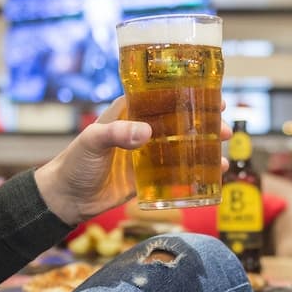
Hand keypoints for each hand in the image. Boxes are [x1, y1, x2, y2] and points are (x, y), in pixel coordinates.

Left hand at [35, 97, 232, 224]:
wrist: (65, 199)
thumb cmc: (73, 163)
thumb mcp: (92, 142)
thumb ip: (117, 135)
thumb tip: (147, 133)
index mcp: (129, 113)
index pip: (162, 95)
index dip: (187, 92)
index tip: (212, 93)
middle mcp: (142, 130)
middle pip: (180, 121)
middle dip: (205, 122)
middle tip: (226, 127)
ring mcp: (147, 154)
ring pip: (183, 146)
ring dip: (205, 146)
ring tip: (225, 150)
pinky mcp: (148, 178)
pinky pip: (177, 173)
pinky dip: (196, 172)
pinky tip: (214, 174)